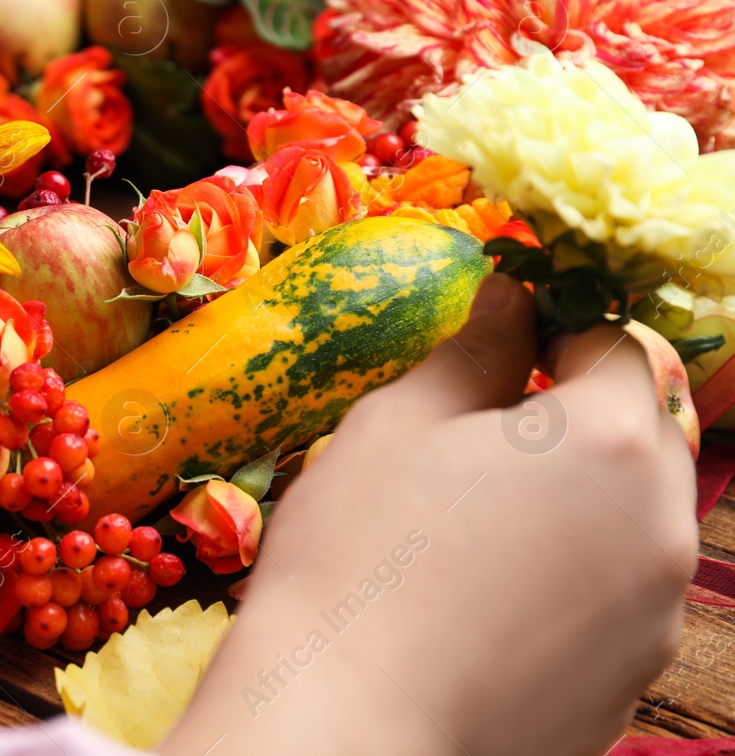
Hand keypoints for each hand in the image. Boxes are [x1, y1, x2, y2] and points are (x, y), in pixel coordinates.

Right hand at [164, 274, 696, 755]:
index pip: (614, 343)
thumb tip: (509, 296)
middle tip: (464, 444)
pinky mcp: (630, 684)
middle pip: (636, 434)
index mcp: (613, 440)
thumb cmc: (360, 558)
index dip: (550, 332)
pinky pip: (611, 597)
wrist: (346, 727)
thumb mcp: (399, 423)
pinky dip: (563, 579)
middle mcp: (663, 526)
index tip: (488, 353)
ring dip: (568, 501)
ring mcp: (656, 616)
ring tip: (464, 531)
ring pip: (626, 519)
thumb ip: (473, 348)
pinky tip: (476, 600)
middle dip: (567, 421)